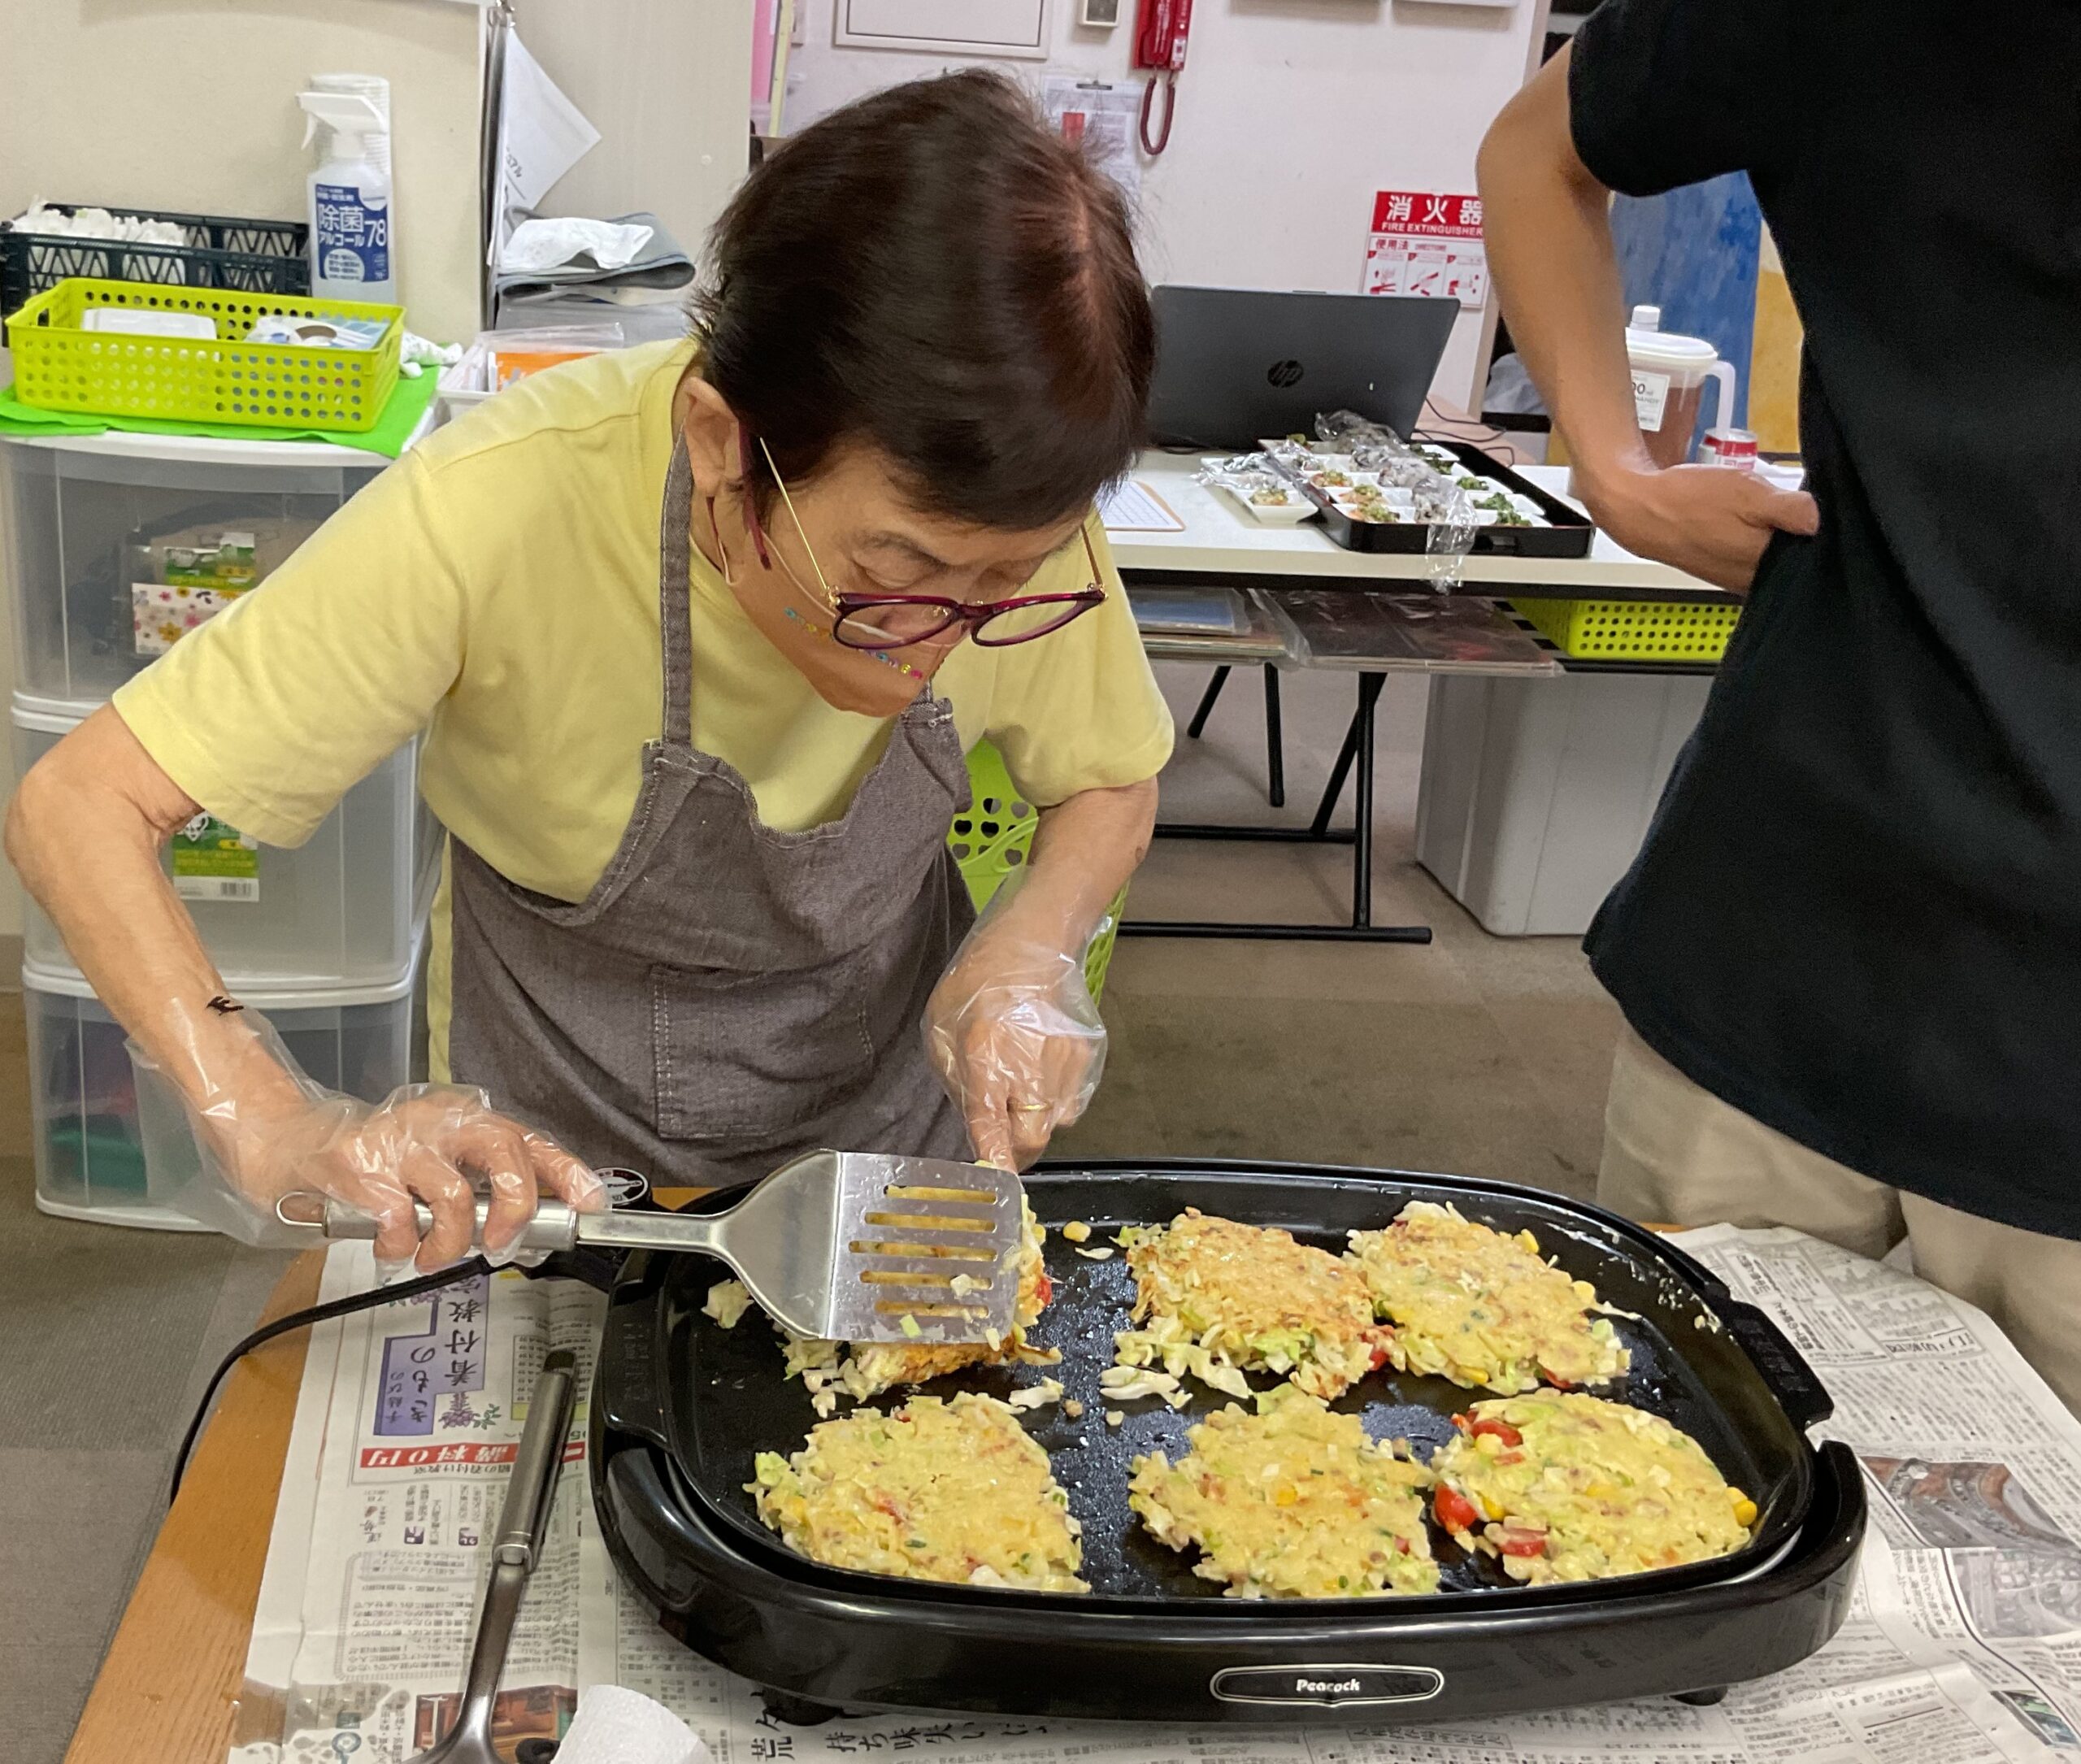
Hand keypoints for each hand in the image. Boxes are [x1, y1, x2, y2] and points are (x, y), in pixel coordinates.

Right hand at [214, 1084, 606, 1273]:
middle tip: (500, 1244)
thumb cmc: (377, 1162)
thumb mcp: (437, 1166)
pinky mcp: (362, 1168)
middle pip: (506, 1154)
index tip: (591, 1205)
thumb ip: (480, 1193)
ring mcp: (401, 1142)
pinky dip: (401, 1247)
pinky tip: (391, 1244)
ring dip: (449, 1245)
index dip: (568, 1173)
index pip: (531, 1141)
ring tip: (432, 1254)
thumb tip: (531, 1236)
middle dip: (514, 1209)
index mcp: (467, 1120)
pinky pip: (402, 1220)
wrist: (293, 1145)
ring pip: (455, 1200)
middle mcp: (440, 1122)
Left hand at [923, 940, 1106, 1171]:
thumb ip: (959, 1086)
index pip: (992, 1128)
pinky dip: (1053, 1099)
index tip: (995, 1182)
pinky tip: (1039, 1071)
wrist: (1029, 946)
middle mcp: (1031, 1065)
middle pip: (1031, 1139)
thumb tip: (976, 1129)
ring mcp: (1065, 1063)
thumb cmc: (977, 986)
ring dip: (1034, 1120)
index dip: (995, 1163)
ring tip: (1018, 1088)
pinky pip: (1070, 1100)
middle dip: (1015, 1150)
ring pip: (1053, 1122)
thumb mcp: (943, 1034)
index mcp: (986, 1057)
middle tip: (1001, 1140)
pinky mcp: (1086, 1058)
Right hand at [1580, 462, 1818, 593]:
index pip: (1814, 552)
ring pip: (1773, 557)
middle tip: (1777, 502)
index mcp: (1764, 564)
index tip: (1806, 504)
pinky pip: (1752, 558)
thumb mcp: (1746, 492)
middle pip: (1794, 557)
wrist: (1639, 511)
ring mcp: (1736, 579)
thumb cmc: (1687, 502)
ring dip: (1772, 533)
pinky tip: (1740, 521)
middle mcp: (1751, 580)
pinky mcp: (1723, 572)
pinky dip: (1752, 539)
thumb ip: (1789, 508)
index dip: (1816, 526)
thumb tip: (1819, 520)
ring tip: (1756, 509)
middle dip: (1794, 531)